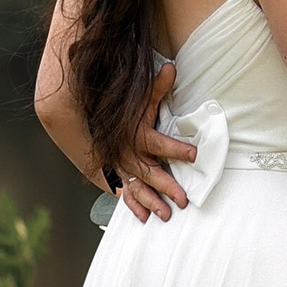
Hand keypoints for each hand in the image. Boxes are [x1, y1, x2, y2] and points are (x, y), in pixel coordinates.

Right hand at [112, 58, 189, 220]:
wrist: (91, 116)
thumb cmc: (123, 107)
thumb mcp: (140, 95)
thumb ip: (157, 86)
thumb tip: (171, 68)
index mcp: (137, 134)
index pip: (159, 143)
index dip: (176, 149)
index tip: (195, 154)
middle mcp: (128, 153)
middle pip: (149, 172)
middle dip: (167, 187)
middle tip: (183, 199)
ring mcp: (121, 166)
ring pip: (137, 187)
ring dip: (152, 202)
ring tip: (167, 215)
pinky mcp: (117, 172)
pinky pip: (124, 192)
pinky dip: (133, 205)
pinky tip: (143, 217)